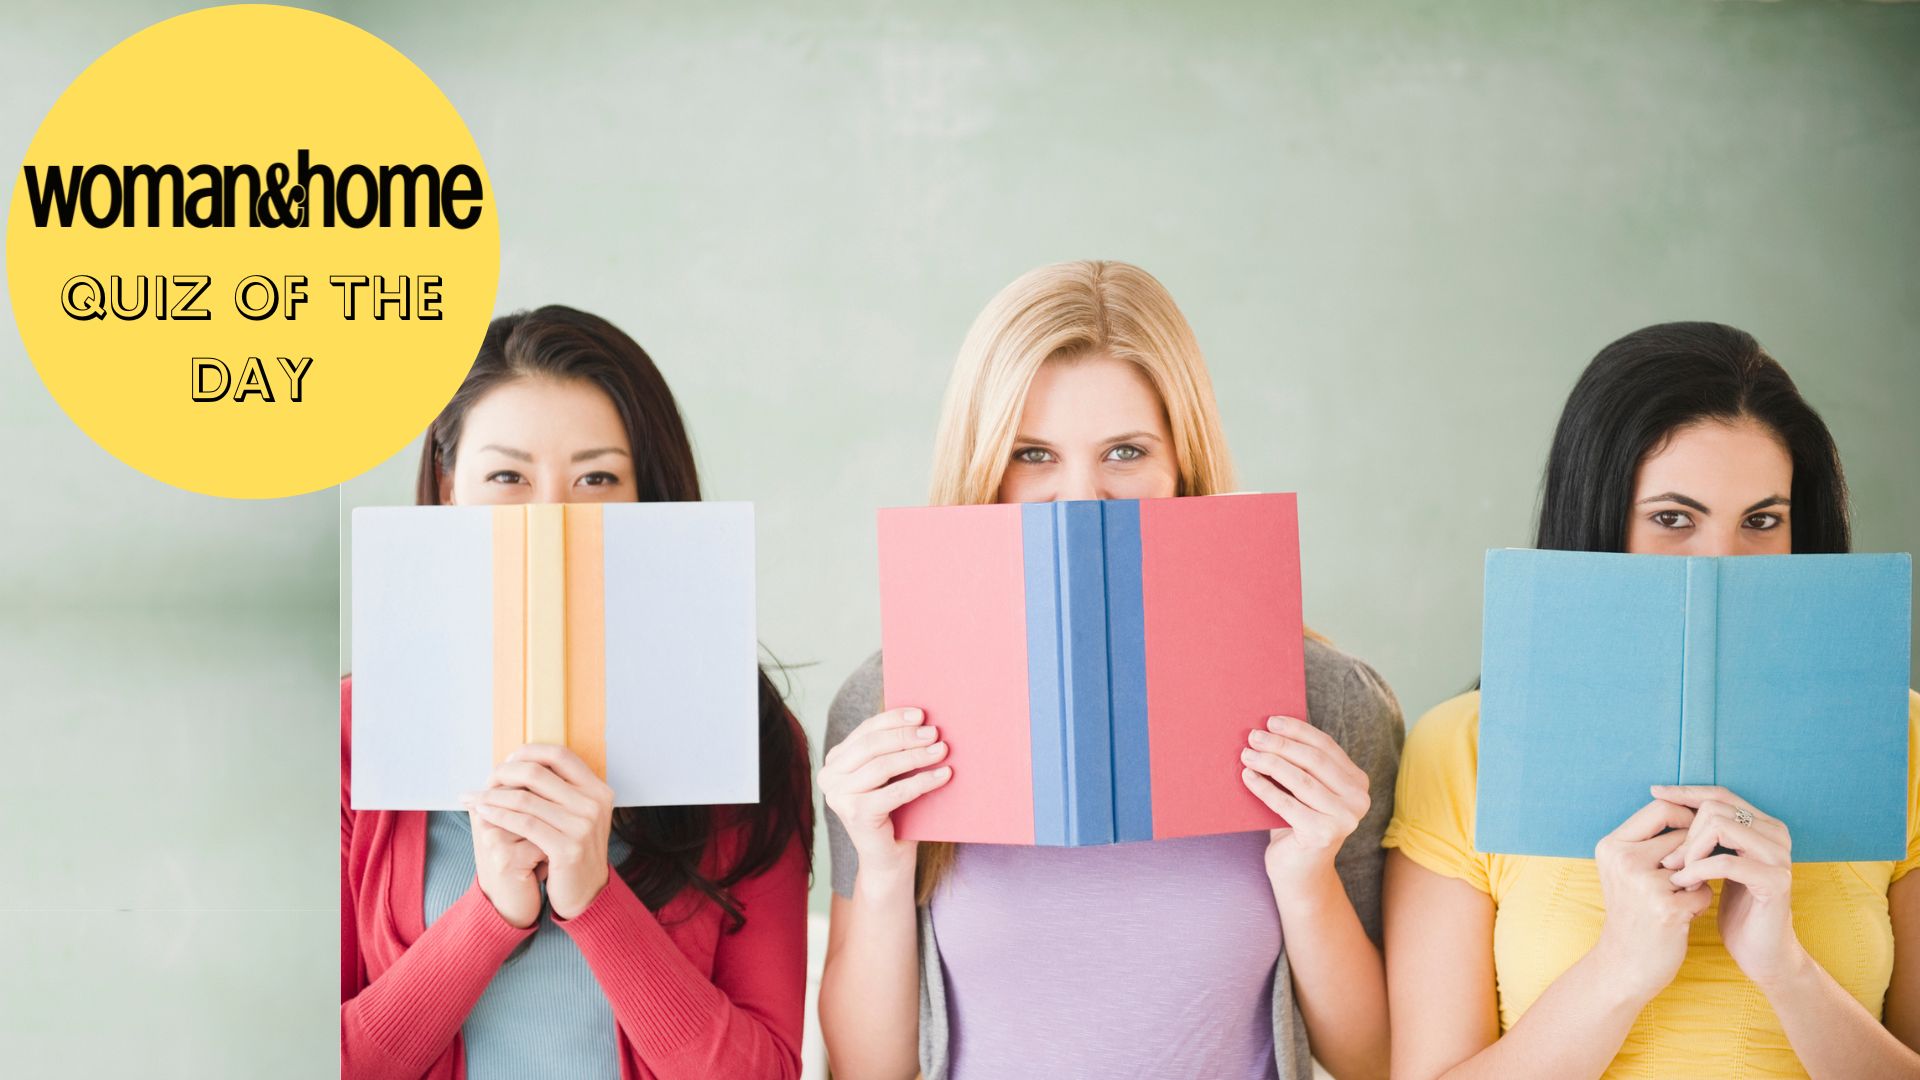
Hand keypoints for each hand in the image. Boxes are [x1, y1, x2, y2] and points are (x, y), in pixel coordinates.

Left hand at [465, 744, 614, 919]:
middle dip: (504, 773)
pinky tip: (484, 814)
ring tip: (475, 798)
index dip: (529, 752)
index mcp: (598, 789)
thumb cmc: (572, 851)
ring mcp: (583, 826)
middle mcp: (594, 804)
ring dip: (493, 796)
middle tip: (486, 780)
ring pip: (525, 799)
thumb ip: (559, 790)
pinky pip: (524, 824)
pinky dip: (499, 815)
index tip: (507, 761)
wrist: (586, 894)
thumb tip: (517, 763)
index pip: (559, 754)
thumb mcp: (577, 815)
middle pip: (538, 773)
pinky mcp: (568, 848)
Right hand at [818, 707, 951, 886]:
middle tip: (935, 733)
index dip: (894, 719)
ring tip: (942, 751)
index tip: (921, 714)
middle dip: (906, 736)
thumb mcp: (889, 776)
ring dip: (916, 756)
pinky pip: (894, 792)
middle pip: (872, 745)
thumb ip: (893, 750)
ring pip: (882, 766)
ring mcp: (839, 797)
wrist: (887, 858)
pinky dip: (922, 782)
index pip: (866, 730)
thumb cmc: (893, 812)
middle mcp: (830, 777)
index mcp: (836, 761)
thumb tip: (923, 720)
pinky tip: (943, 776)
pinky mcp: (856, 815)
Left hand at [1239, 714, 1370, 899]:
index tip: (1270, 721)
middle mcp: (1358, 800)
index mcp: (1357, 782)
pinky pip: (1286, 804)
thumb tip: (1268, 729)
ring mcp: (1344, 819)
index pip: (1325, 747)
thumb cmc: (1297, 821)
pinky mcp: (1323, 835)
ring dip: (1269, 763)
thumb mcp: (1304, 789)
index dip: (1297, 731)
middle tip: (1253, 736)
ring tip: (1246, 754)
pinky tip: (1247, 777)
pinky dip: (1264, 788)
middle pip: (1313, 761)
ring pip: (1301, 781)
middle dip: (1280, 745)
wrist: (1298, 870)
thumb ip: (1300, 764)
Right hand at [1589, 799, 1712, 1001]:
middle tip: (1685, 875)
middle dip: (1695, 852)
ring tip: (1681, 897)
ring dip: (1698, 879)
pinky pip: (1704, 891)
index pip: (1661, 808)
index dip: (1687, 817)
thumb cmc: (1633, 911)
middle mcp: (1624, 860)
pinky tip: (1683, 916)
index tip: (1696, 835)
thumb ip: (1651, 839)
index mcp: (1612, 846)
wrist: (1624, 964)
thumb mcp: (1626, 869)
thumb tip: (1698, 809)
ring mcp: (1644, 884)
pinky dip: (1700, 903)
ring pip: (1698, 862)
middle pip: (1684, 833)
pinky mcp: (1666, 908)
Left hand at [1653, 784, 1801, 983]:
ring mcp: (1779, 856)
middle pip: (1715, 807)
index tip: (1655, 792)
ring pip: (1720, 827)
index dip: (1686, 792)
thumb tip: (1664, 802)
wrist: (1762, 951)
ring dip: (1690, 851)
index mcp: (1763, 825)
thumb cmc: (1735, 907)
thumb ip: (1706, 835)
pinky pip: (1725, 862)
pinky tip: (1685, 885)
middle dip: (1684, 832)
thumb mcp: (1716, 863)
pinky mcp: (1775, 881)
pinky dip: (1698, 871)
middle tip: (1670, 863)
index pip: (1719, 794)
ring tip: (1678, 875)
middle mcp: (1776, 834)